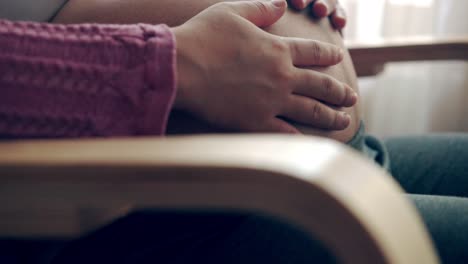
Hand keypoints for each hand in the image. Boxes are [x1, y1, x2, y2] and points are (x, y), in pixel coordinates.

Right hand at [172, 0, 356, 132]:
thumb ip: (261, 8)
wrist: (181, 68)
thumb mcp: (233, 11)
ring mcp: (272, 101)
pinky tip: (312, 141)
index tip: (338, 56)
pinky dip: (301, 138)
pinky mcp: (256, 122)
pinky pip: (285, 133)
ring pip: (312, 111)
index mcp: (278, 49)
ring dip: (331, 116)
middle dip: (339, 91)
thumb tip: (282, 3)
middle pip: (321, 85)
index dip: (329, 53)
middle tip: (352, 97)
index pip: (314, 52)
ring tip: (344, 121)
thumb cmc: (204, 36)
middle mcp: (282, 76)